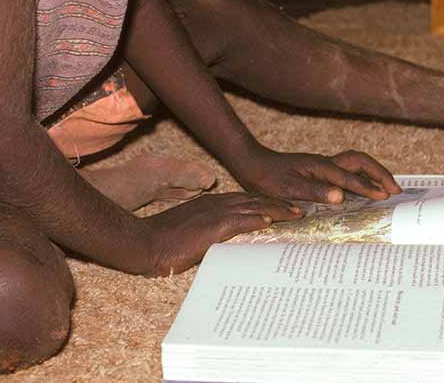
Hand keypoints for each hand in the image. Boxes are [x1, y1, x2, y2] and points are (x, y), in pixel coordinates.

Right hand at [139, 192, 301, 275]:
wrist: (144, 242)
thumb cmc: (162, 241)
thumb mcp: (191, 233)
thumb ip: (209, 233)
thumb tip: (225, 243)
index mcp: (210, 205)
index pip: (245, 200)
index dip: (266, 203)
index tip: (283, 207)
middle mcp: (215, 204)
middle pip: (254, 200)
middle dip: (278, 203)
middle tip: (299, 208)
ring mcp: (213, 213)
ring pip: (252, 208)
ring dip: (276, 209)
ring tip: (296, 213)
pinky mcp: (211, 226)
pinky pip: (239, 221)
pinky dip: (256, 219)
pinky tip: (270, 221)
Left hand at [232, 147, 402, 204]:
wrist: (251, 165)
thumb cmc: (267, 178)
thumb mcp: (288, 189)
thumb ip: (315, 192)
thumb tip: (341, 197)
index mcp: (320, 167)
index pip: (351, 177)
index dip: (368, 188)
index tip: (385, 196)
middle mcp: (325, 163)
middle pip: (360, 161)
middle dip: (379, 173)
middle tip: (394, 189)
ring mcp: (322, 166)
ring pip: (355, 164)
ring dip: (372, 173)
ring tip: (386, 188)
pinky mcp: (319, 171)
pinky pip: (347, 170)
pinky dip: (360, 177)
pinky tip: (363, 189)